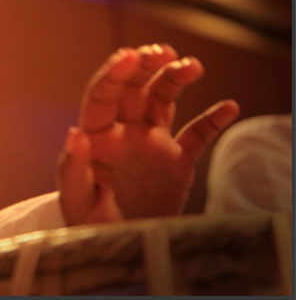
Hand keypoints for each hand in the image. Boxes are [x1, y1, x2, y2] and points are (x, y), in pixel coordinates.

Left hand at [57, 44, 238, 225]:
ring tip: (192, 66)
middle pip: (134, 89)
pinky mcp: (177, 163)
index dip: (114, 74)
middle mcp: (123, 133)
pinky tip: (229, 107)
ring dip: (174, 80)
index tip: (129, 55)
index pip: (102, 95)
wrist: (119, 249)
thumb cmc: (88, 225)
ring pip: (163, 100)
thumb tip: (75, 133)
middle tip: (162, 52)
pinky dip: (213, 120)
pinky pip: (197, 135)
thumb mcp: (76, 200)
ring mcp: (151, 144)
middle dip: (146, 66)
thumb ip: (73, 168)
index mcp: (97, 136)